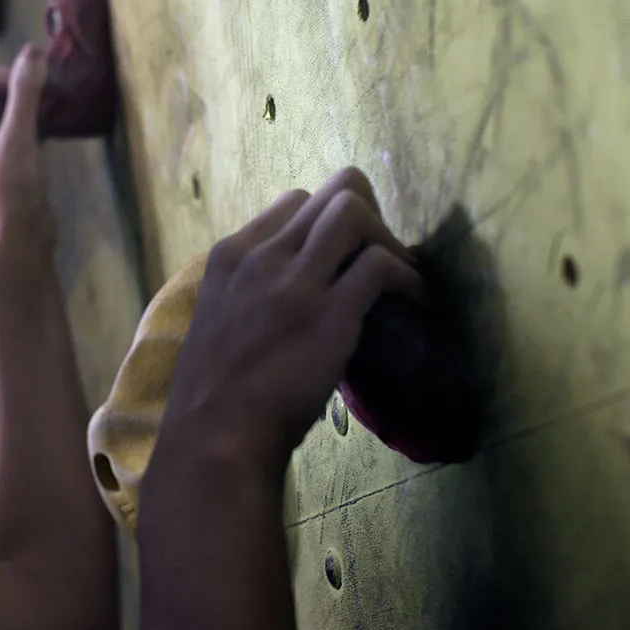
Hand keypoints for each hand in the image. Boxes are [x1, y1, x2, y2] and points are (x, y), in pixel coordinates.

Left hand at [0, 45, 54, 265]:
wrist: (17, 243)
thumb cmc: (11, 190)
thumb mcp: (18, 137)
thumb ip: (25, 93)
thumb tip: (33, 51)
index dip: (13, 76)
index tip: (41, 90)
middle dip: (26, 88)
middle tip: (57, 98)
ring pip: (13, 109)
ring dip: (36, 105)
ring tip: (61, 110)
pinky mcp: (10, 160)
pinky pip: (23, 128)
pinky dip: (39, 123)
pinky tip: (58, 128)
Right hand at [156, 168, 423, 484]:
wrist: (215, 437)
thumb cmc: (215, 395)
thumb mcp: (219, 318)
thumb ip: (251, 292)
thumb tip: (293, 290)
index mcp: (231, 255)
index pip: (293, 200)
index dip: (327, 221)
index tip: (344, 254)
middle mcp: (262, 256)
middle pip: (333, 192)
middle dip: (369, 218)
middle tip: (381, 258)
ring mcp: (295, 282)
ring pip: (355, 211)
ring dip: (388, 238)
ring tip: (401, 276)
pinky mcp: (330, 313)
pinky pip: (383, 265)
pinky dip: (408, 279)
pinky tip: (414, 302)